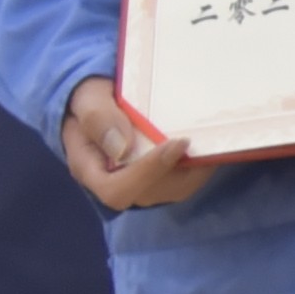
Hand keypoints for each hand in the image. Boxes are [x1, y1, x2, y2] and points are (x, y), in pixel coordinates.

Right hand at [58, 78, 207, 212]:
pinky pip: (184, 182)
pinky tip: (206, 144)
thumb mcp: (88, 99)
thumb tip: (122, 148)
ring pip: (172, 191)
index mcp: (88, 169)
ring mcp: (138, 184)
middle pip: (150, 193)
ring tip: (204, 140)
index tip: (175, 143)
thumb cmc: (91, 100)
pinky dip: (200, 165)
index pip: (116, 190)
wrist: (100, 100)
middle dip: (177, 169)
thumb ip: (98, 119)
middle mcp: (114, 183)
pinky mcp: (159, 178)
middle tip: (194, 137)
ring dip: (195, 169)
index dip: (148, 173)